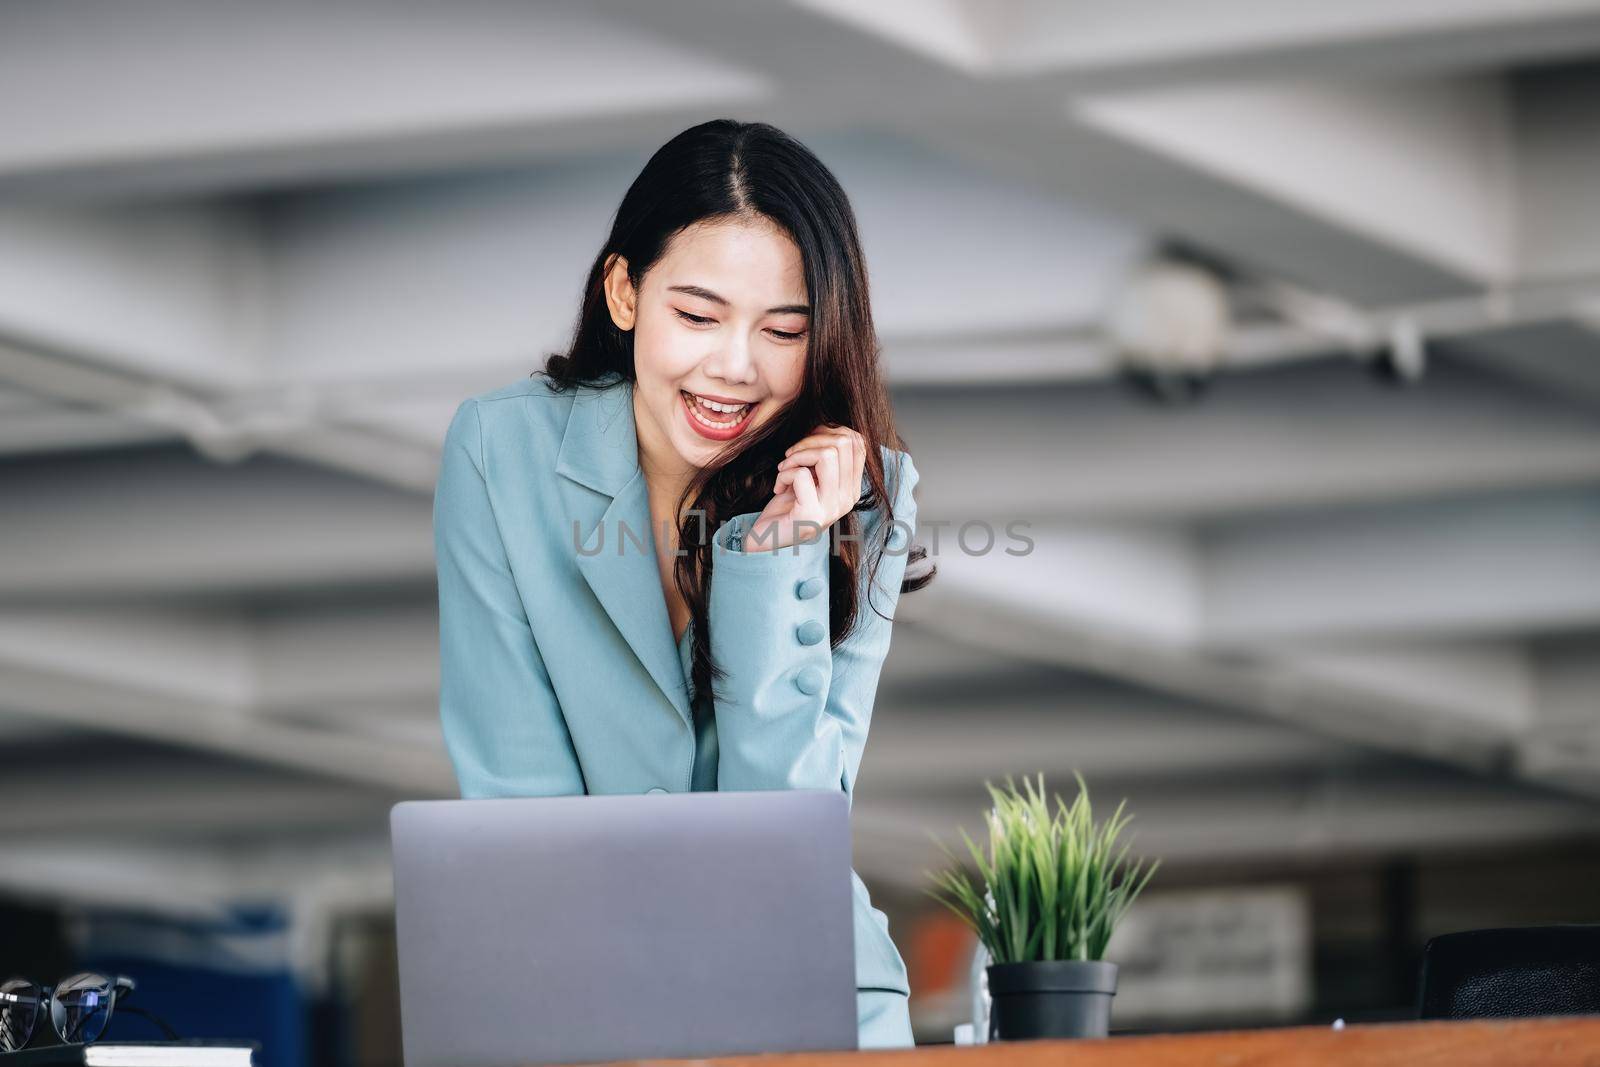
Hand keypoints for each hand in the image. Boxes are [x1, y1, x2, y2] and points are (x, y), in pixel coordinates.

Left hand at [744, 423, 866, 552]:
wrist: (768, 537)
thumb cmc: (788, 503)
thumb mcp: (812, 476)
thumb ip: (824, 456)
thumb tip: (826, 427)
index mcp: (852, 488)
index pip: (858, 443)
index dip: (829, 432)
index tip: (806, 443)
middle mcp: (848, 499)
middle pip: (844, 443)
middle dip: (810, 440)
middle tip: (791, 456)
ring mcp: (832, 508)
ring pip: (827, 455)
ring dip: (798, 454)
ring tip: (785, 468)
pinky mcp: (811, 514)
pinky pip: (801, 474)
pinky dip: (784, 474)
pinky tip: (778, 487)